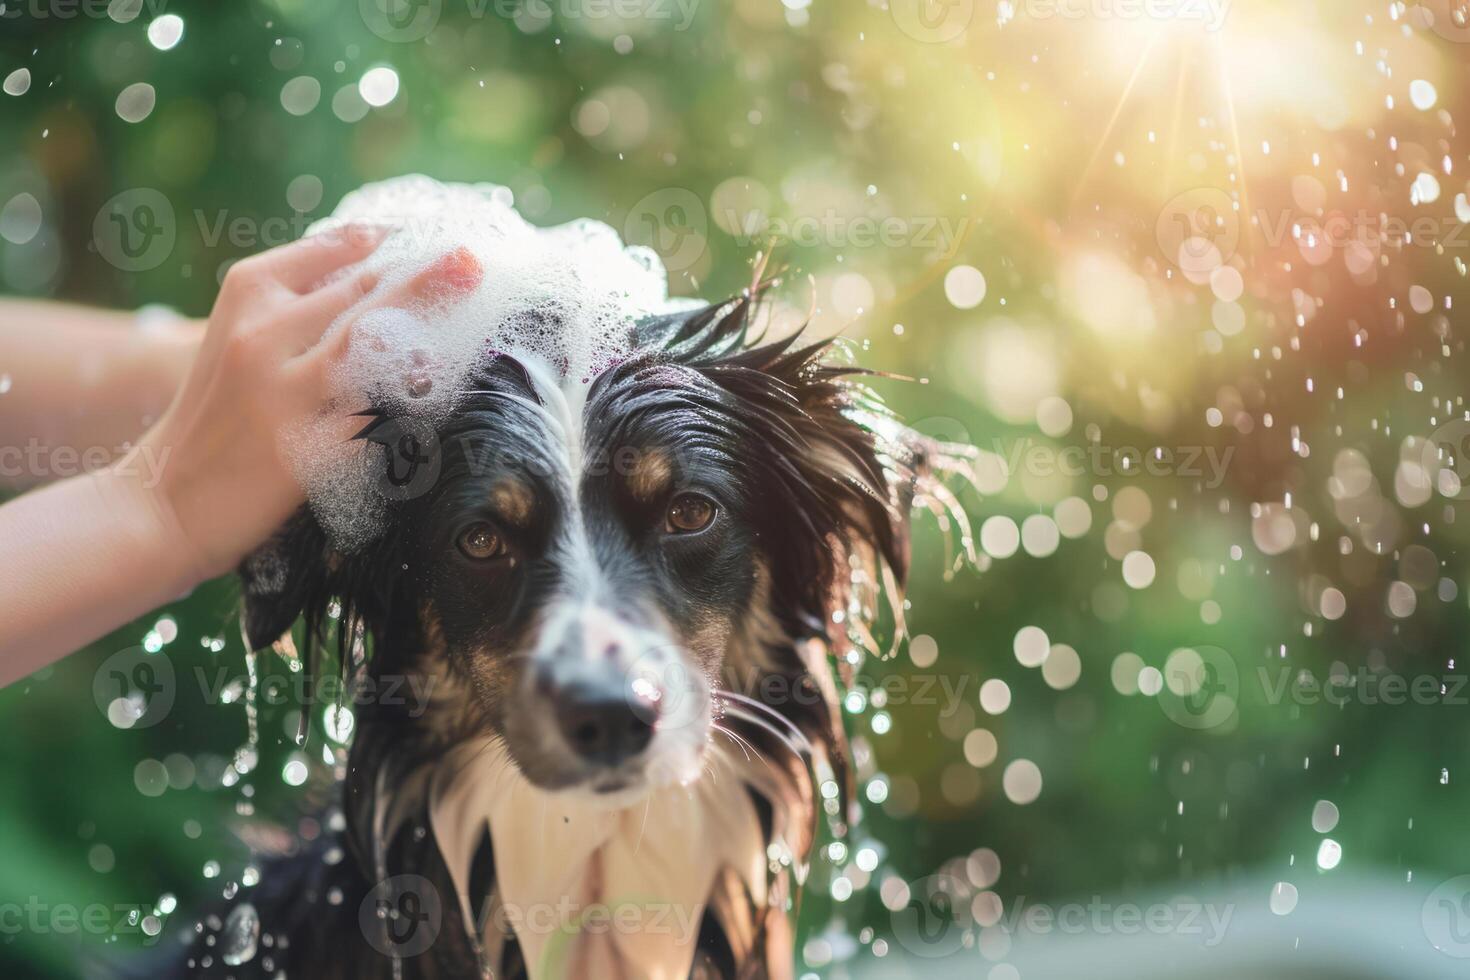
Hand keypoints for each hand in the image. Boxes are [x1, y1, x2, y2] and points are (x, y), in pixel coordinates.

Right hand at [120, 229, 482, 580]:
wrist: (165, 501)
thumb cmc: (215, 418)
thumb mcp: (240, 340)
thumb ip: (297, 309)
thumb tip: (375, 278)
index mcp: (246, 294)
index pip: (329, 248)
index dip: (385, 238)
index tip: (426, 234)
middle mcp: (263, 332)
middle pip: (360, 287)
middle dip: (423, 269)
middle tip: (470, 257)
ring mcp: (285, 389)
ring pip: (370, 335)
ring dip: (425, 307)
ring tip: (471, 282)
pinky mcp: (308, 446)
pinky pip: (377, 409)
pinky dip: (413, 389)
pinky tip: (447, 375)